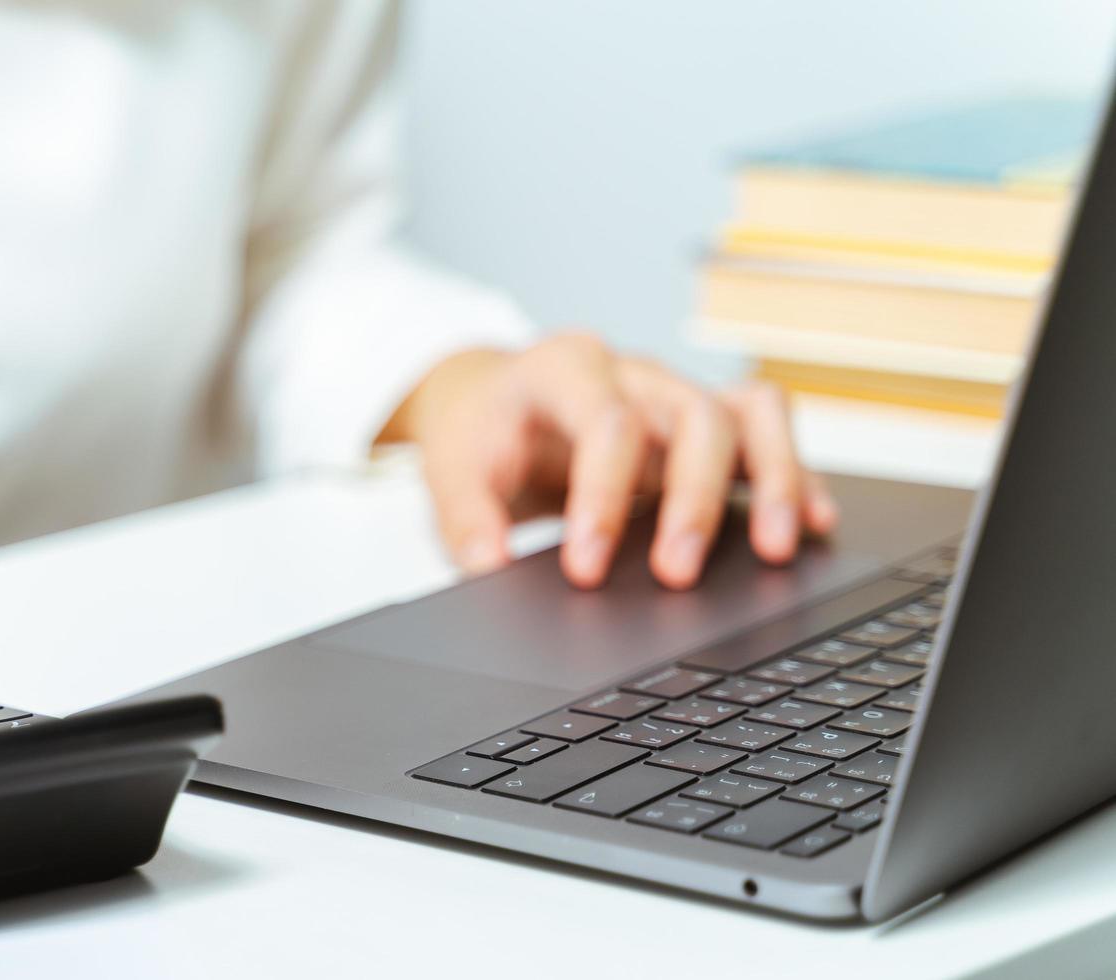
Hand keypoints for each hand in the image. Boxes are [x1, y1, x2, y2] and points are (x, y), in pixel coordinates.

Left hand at [379, 334, 837, 589]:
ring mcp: (676, 392)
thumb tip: (488, 569)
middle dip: (693, 500)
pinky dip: (796, 474)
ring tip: (779, 548)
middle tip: (676, 576)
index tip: (586, 571)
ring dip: (774, 480)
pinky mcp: (705, 419)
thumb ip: (466, 521)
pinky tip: (813, 523)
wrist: (492, 399)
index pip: (605, 423)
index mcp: (562, 370)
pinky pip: (767, 430)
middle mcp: (631, 373)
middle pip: (693, 416)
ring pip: (749, 413)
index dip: (603, 498)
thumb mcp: (452, 471)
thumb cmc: (481, 434)